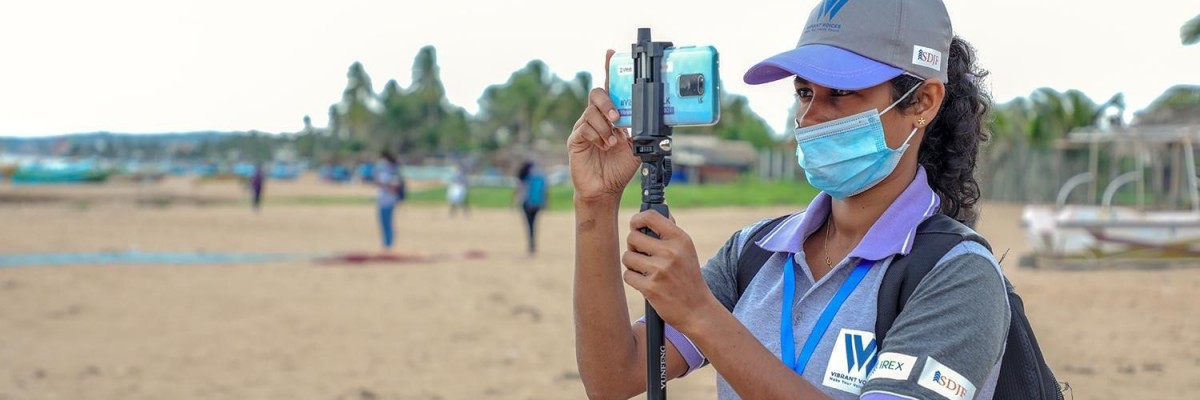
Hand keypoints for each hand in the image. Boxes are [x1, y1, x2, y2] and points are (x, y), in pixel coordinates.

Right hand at [568, 50, 638, 205]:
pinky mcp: (575, 140)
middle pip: (597, 94)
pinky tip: (604, 146)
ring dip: (605, 127)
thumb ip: (642, 132)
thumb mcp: (637, 146)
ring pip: (591, 112)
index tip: (611, 53)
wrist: (606, 189)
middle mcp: (596, 117)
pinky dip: (598, 136)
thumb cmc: (619, 168)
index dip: (609, 69)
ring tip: (612, 142)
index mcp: (611, 115)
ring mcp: (584, 127)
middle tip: (618, 118)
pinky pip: (584, 129)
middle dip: (608, 102)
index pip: (610, 88)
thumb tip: (655, 120)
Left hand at [622, 210, 718, 332]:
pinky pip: (628, 275)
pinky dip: (633, 279)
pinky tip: (645, 283)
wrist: (698, 310)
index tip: (636, 225)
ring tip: (645, 271)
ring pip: (627, 257)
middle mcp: (671, 252)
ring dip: (632, 264)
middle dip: (634, 246)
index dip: (637, 219)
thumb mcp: (687, 251)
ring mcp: (660, 270)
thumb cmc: (689, 278)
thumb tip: (660, 211)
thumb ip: (672, 232)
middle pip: (633, 237)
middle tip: (642, 254)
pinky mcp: (650, 287)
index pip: (651, 216)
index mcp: (680, 239)